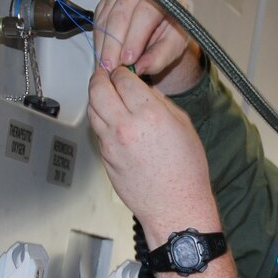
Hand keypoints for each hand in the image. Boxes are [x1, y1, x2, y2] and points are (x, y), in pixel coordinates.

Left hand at [87, 66, 215, 246]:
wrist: (175, 207)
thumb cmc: (185, 173)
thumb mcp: (183, 126)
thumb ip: (161, 103)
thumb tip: (144, 90)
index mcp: (149, 114)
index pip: (123, 78)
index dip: (123, 71)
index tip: (125, 71)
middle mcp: (126, 126)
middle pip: (98, 88)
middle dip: (101, 77)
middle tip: (106, 74)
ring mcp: (111, 143)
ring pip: (92, 108)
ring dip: (97, 97)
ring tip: (106, 94)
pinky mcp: (105, 157)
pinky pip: (97, 130)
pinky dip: (100, 118)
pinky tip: (111, 118)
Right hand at [93, 0, 202, 94]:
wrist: (164, 28)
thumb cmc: (172, 32)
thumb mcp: (175, 47)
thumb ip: (161, 57)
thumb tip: (141, 67)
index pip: (145, 13)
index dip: (135, 37)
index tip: (128, 59)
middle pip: (120, 14)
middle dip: (114, 45)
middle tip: (112, 67)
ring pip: (106, 18)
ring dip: (104, 45)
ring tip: (106, 67)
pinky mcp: (107, 1)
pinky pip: (99, 21)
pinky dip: (99, 41)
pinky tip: (103, 57)